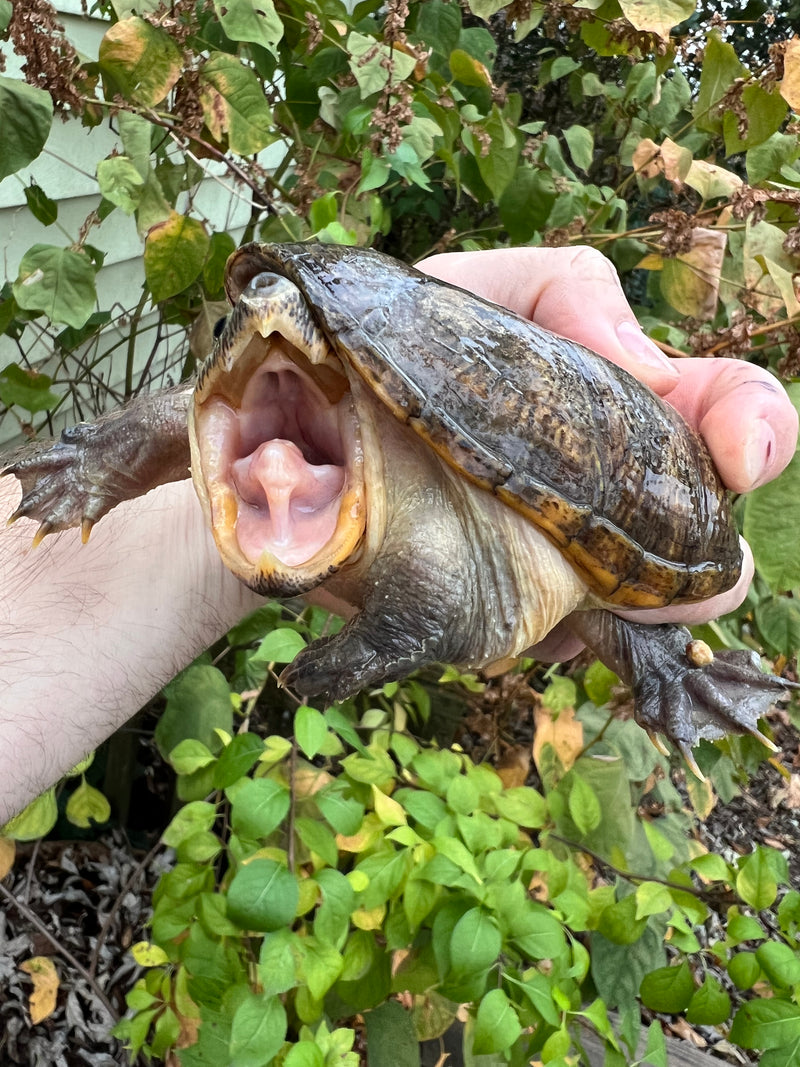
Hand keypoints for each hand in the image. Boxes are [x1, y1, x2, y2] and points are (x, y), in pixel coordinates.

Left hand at [420, 246, 798, 655]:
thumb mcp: (486, 288)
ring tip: (572, 590)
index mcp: (617, 402)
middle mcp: (601, 494)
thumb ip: (570, 291)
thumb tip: (653, 370)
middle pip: (706, 550)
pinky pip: (542, 644)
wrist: (298, 413)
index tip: (741, 450)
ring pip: (634, 616)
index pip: (723, 413)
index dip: (755, 429)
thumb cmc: (399, 342)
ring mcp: (549, 562)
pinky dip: (540, 634)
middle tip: (673, 573)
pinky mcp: (488, 612)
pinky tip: (502, 609)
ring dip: (626, 613)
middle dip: (712, 569)